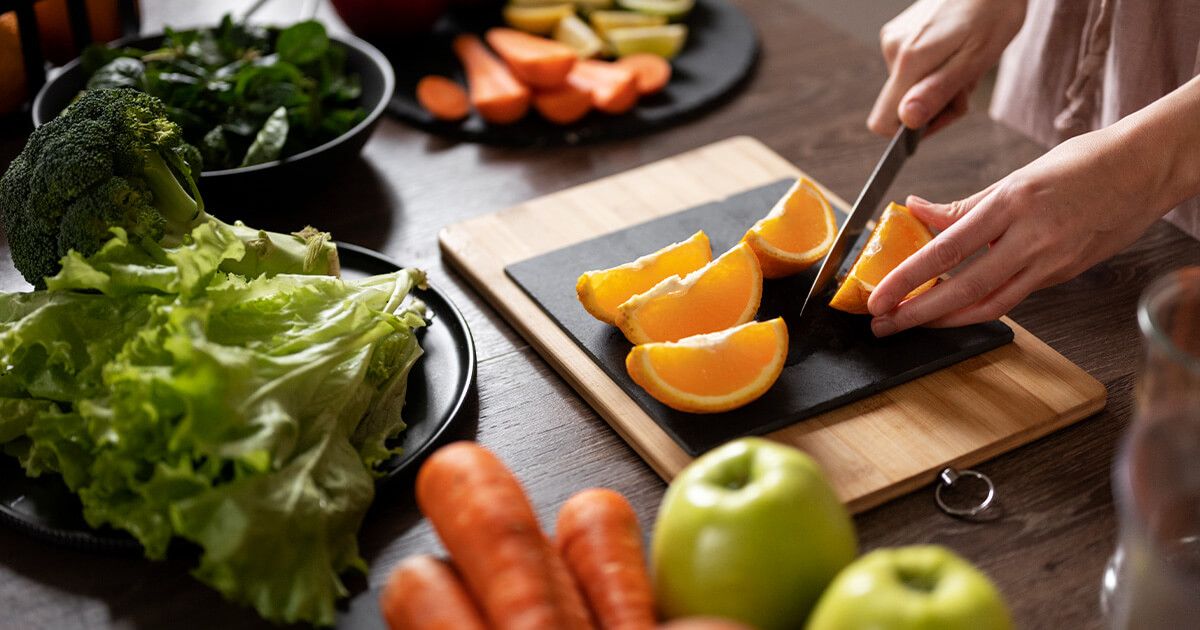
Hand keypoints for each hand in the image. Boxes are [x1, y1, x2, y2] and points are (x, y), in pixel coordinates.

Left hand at [866, 128, 1164, 335]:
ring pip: (990, 303)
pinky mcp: (1064, 275)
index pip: (948, 249)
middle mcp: (1031, 237)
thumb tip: (914, 210)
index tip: (879, 294)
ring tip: (910, 325)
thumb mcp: (1017, 175)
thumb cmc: (1084, 163)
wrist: (1148, 167)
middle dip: (918, 312)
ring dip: (945, 320)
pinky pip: (1014, 297)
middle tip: (883, 324)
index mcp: (1012, 203)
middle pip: (965, 289)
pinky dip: (978, 307)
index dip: (909, 276)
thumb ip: (964, 204)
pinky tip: (952, 311)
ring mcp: (1051, 261)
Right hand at [868, 0, 1025, 135]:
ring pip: (909, 86)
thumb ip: (938, 91)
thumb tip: (907, 121)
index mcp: (909, 60)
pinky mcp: (901, 33)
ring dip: (939, 85)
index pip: (883, 122)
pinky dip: (935, 68)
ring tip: (966, 61)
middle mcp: (893, 49)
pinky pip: (911, 68)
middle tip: (967, 82)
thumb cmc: (994, 10)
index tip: (941, 116)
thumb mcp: (976, 58)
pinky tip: (956, 49)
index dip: (911, 131)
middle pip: (901, 105)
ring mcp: (895, 39)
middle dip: (936, 104)